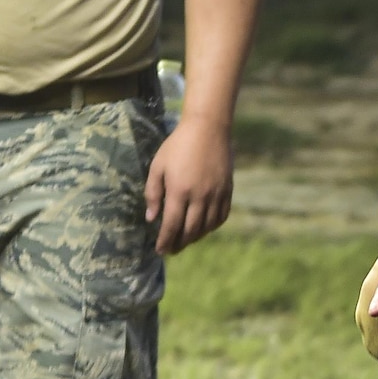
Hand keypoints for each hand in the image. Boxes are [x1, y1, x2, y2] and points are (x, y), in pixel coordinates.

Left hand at [144, 115, 233, 254]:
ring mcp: (215, 196)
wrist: (208, 128)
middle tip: (172, 249)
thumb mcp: (158, 165)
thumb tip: (151, 218)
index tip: (160, 250)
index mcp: (179, 191)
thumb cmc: (178, 145)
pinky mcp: (227, 192)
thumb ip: (153, 192)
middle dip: (179, 244)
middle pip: (190, 231)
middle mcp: (199, 197)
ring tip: (186, 240)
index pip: (171, 225)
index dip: (165, 241)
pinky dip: (211, 227)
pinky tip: (204, 228)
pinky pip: (221, 218)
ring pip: (206, 228)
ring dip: (195, 238)